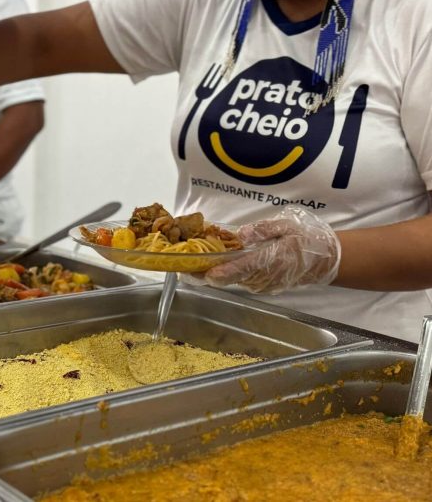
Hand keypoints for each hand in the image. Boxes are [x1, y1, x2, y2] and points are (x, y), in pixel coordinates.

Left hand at [204, 205, 340, 293]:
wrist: (328, 260)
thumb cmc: (308, 240)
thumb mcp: (287, 226)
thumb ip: (264, 230)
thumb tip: (242, 235)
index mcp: (270, 260)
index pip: (239, 269)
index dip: (218, 273)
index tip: (200, 272)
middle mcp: (264, 277)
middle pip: (229, 278)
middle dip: (207, 272)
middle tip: (184, 266)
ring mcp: (263, 284)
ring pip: (233, 280)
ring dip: (215, 273)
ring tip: (193, 262)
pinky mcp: (264, 285)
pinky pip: (241, 280)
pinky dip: (228, 273)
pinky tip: (216, 264)